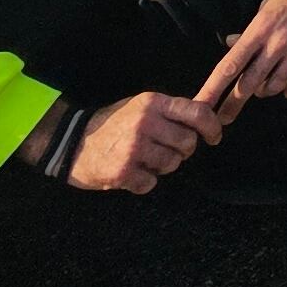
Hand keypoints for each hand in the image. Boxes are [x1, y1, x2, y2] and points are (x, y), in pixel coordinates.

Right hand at [63, 90, 225, 194]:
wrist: (72, 142)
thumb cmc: (112, 124)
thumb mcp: (140, 106)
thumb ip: (170, 111)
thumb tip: (207, 114)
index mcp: (153, 103)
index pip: (197, 112)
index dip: (212, 126)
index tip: (214, 137)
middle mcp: (146, 123)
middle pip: (188, 142)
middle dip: (183, 150)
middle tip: (168, 150)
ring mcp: (134, 148)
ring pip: (172, 163)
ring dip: (164, 166)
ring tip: (146, 160)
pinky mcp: (123, 172)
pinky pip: (151, 183)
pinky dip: (145, 182)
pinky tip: (132, 172)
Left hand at [196, 0, 286, 111]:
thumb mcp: (268, 4)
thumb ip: (250, 29)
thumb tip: (231, 45)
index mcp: (260, 28)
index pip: (230, 64)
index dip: (213, 88)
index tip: (201, 107)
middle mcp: (278, 42)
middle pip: (249, 83)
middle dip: (233, 104)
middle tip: (224, 118)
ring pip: (276, 86)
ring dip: (267, 91)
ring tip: (266, 88)